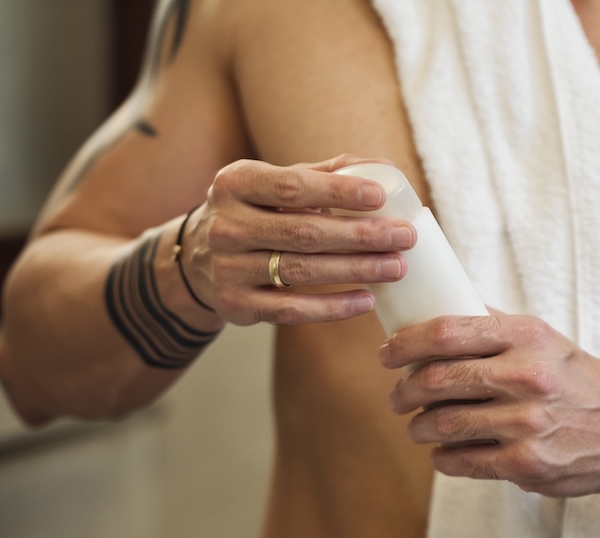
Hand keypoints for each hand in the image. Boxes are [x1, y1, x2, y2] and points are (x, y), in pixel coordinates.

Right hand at [181, 154, 416, 324]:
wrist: (195, 260)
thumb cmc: (253, 213)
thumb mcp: (272, 184)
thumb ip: (324, 173)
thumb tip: (384, 167)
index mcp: (235, 183)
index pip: (292, 186)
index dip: (339, 191)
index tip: (381, 196)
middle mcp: (226, 225)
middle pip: (304, 232)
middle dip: (361, 236)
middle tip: (404, 237)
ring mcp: (228, 268)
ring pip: (302, 272)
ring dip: (356, 270)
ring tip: (396, 267)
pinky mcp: (237, 305)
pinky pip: (292, 309)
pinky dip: (332, 307)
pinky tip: (366, 299)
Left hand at [379, 313, 599, 496]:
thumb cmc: (579, 383)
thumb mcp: (547, 341)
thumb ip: (497, 326)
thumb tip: (442, 304)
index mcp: (527, 337)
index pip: (447, 333)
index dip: (405, 343)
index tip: (387, 353)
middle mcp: (527, 376)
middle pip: (436, 379)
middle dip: (404, 391)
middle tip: (397, 397)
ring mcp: (526, 423)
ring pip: (443, 423)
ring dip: (418, 427)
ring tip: (417, 426)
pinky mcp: (526, 464)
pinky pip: (461, 461)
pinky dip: (442, 458)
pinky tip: (442, 453)